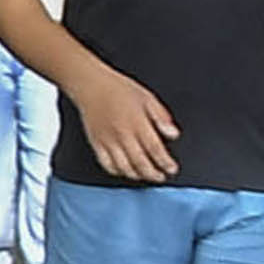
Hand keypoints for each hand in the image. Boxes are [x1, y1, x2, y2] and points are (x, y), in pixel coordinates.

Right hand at [65, 69, 180, 181]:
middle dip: (153, 174)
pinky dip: (117, 171)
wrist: (91, 86)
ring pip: (124, 166)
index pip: (154, 149)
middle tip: (161, 177)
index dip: (165, 162)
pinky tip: (125, 171)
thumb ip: (161, 117)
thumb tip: (173, 134)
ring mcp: (107, 140)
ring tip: (146, 176)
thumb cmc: (118, 89)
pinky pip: (106, 164)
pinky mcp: (96, 143)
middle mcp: (122, 134)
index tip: (172, 169)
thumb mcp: (147, 98)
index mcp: (137, 122)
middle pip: (140, 162)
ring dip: (137, 175)